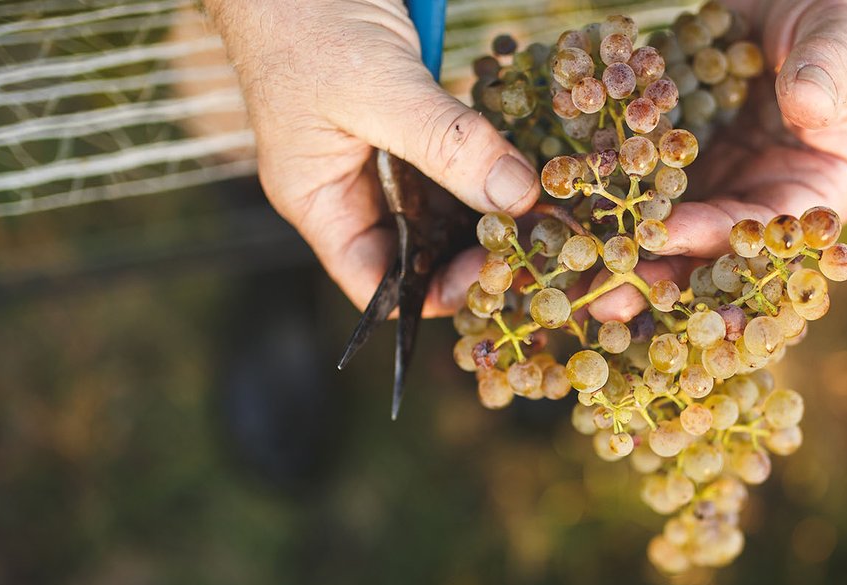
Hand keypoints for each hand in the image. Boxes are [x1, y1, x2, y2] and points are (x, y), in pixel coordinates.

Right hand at [205, 0, 538, 314]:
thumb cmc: (303, 18)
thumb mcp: (376, 88)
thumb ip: (444, 144)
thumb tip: (515, 197)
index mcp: (318, 200)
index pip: (374, 282)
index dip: (431, 294)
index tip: (495, 276)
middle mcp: (351, 185)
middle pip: (418, 249)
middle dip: (473, 254)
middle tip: (537, 245)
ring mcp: (382, 150)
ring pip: (443, 204)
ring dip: (489, 209)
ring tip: (543, 213)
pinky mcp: (411, 115)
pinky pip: (455, 155)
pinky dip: (490, 163)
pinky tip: (530, 167)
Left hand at [588, 0, 846, 319]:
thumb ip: (831, 73)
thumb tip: (807, 106)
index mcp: (819, 188)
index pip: (767, 228)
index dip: (717, 236)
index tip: (666, 237)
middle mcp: (764, 189)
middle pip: (708, 241)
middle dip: (657, 267)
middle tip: (604, 295)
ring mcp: (721, 167)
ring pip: (669, 214)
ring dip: (622, 240)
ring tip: (572, 261)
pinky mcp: (684, 139)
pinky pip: (643, 164)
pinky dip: (607, 179)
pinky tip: (564, 194)